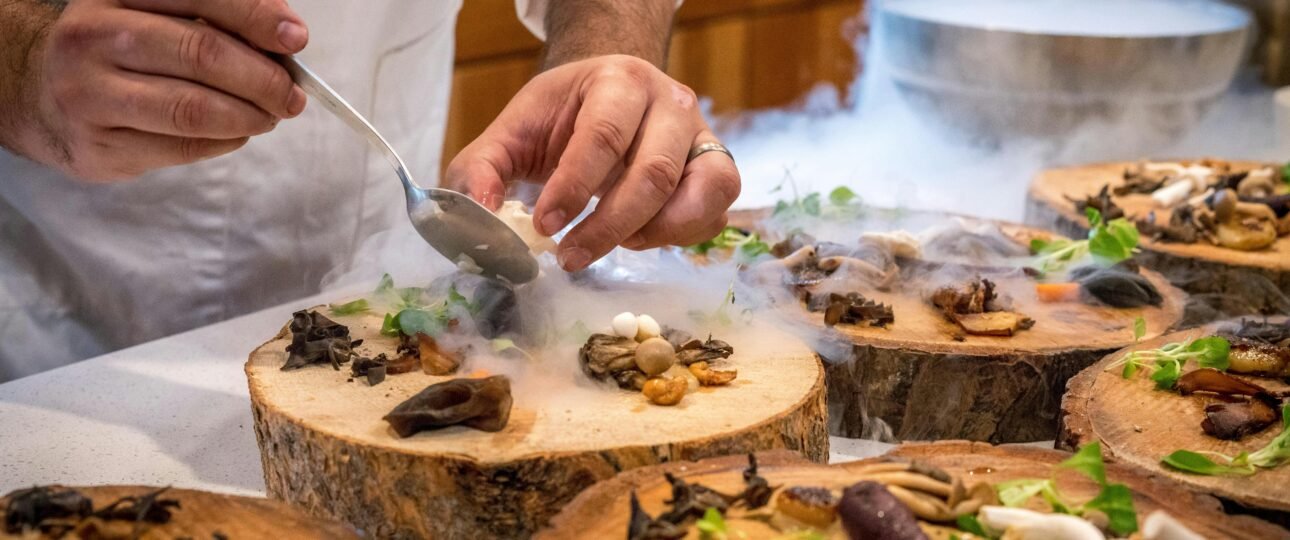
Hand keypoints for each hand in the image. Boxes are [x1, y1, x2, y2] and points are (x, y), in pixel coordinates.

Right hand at [28, 0, 308, 180]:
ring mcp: (89, 94)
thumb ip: (218, 19)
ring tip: (270, 115)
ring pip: (193, 109)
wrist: (42, 95)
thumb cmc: (121, 51)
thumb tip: (285, 40)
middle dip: (263, 78)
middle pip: (201, 54)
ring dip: (249, 116)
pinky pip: (182, 148)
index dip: (255, 17)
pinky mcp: (98, 146)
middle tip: (292, 95)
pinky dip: (225, 141)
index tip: (296, 38)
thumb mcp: (157, 15)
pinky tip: (237, 132)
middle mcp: (94, 37)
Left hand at [445, 55, 740, 271]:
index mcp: (618, 81)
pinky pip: (715, 213)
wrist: (611, 96)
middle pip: (653, 173)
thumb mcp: (513, 132)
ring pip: (700, 193)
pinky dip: (680, 237)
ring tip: (613, 245)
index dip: (573, 188)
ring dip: (652, 234)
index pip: (602, 136)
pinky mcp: (717, 169)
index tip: (544, 227)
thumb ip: (482, 169)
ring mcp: (702, 136)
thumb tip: (479, 217)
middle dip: (608, 226)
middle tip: (569, 257)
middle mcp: (671, 103)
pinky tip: (639, 237)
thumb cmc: (562, 117)